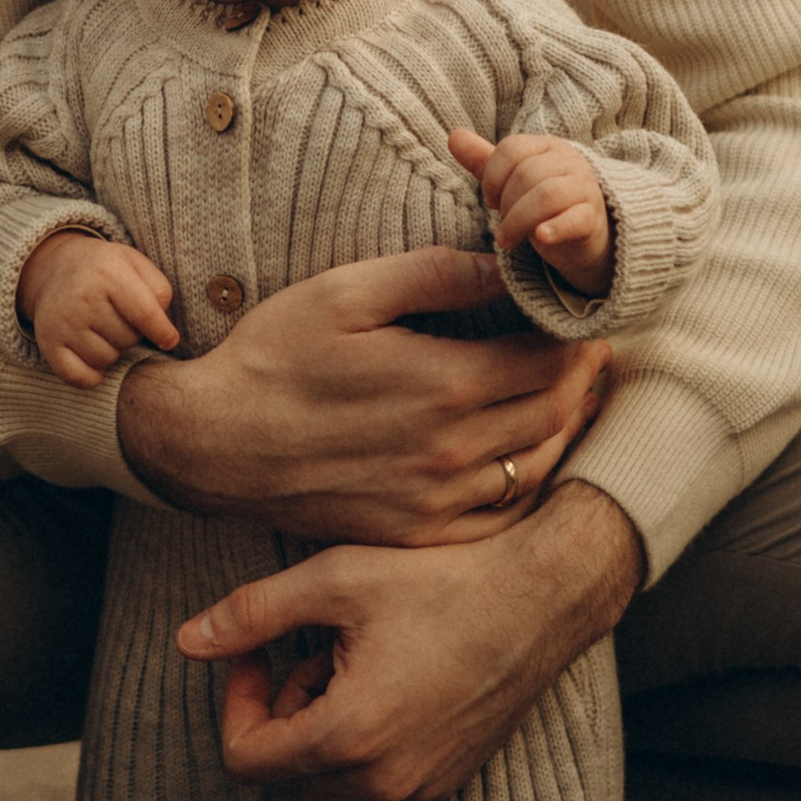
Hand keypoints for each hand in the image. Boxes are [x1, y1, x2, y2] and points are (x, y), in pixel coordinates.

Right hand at [21, 232, 179, 387]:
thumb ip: (159, 290)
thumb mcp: (135, 264)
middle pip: (128, 339)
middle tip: (118, 318)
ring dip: (111, 350)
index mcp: (107, 271)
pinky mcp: (48, 343)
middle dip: (131, 334)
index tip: (169, 340)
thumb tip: (162, 330)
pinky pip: (81, 378)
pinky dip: (91, 375)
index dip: (163, 333)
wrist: (54, 268)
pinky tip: (90, 353)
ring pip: (106, 359)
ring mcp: (62, 322)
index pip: (145, 315)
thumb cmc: (105, 271)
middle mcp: (81, 296)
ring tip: (101, 330)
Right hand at [115, 244, 609, 544]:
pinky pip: (500, 515)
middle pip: (556, 414)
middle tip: (587, 351)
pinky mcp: (416, 534)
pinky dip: (527, 482)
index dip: (576, 336)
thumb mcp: (345, 294)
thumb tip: (504, 266)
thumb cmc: (273, 358)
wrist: (212, 446)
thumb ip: (434, 275)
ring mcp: (436, 502)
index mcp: (442, 385)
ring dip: (564, 428)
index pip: (550, 361)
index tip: (582, 317)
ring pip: (538, 467)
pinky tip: (523, 454)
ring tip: (568, 396)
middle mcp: (450, 452)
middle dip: (580, 378)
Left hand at [176, 480, 645, 800]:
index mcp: (350, 736)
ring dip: (317, 725)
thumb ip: (251, 616)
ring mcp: (420, 788)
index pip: (245, 759)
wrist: (545, 596)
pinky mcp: (447, 781)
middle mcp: (384, 780)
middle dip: (279, 713)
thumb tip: (186, 641)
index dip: (236, 701)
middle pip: (282, 774)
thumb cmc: (441, 579)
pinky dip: (360, 737)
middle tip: (310, 646)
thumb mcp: (335, 581)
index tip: (257, 651)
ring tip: (352, 656)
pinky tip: (390, 674)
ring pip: (326, 779)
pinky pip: (372, 778)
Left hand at [450, 126, 612, 295]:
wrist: (583, 236)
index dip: (492, 177)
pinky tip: (540, 237)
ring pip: (546, 195)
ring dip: (518, 220)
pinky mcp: (592, 218)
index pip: (512, 148)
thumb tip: (454, 135)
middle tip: (503, 224)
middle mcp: (569, 161)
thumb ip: (484, 161)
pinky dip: (554, 228)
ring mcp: (585, 188)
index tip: (490, 201)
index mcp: (547, 146)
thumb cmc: (543, 204)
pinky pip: (574, 218)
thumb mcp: (512, 181)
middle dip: (506, 202)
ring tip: (507, 240)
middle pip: (526, 173)